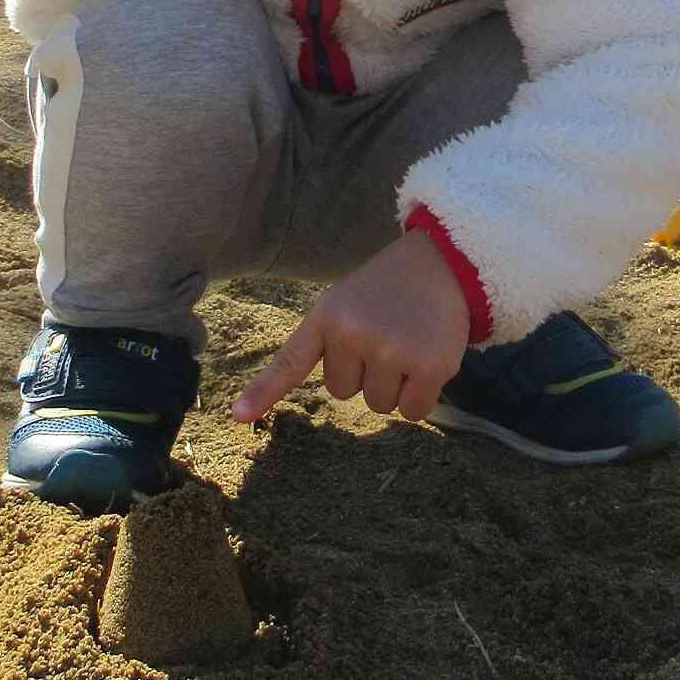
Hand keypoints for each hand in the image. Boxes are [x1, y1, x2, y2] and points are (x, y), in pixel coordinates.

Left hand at [234, 232, 471, 425]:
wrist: (443, 264)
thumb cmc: (387, 292)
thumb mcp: (344, 302)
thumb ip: (327, 340)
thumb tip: (325, 388)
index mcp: (327, 316)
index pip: (291, 361)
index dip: (263, 392)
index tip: (237, 416)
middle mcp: (353, 333)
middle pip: (343, 392)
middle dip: (364, 373)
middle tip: (384, 337)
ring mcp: (390, 350)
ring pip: (377, 404)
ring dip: (394, 385)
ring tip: (408, 343)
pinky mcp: (427, 365)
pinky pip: (411, 411)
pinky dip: (419, 397)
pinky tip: (427, 361)